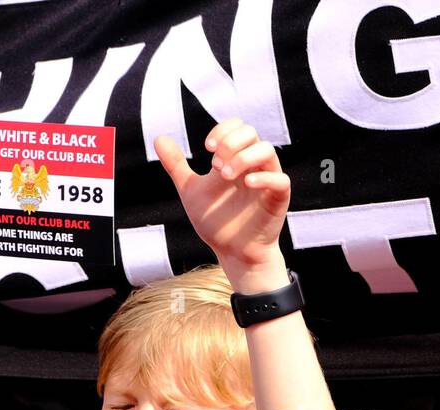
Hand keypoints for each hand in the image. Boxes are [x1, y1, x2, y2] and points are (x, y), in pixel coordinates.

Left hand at [154, 119, 290, 291]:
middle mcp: (253, 166)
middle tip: (214, 165)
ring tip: (223, 176)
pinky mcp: (278, 198)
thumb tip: (159, 138)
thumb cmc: (215, 222)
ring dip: (242, 157)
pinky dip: (263, 177)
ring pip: (266, 150)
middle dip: (230, 143)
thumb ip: (176, 165)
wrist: (231, 252)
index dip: (222, 130)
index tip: (207, 147)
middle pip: (251, 132)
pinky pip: (280, 179)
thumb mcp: (190, 190)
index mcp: (236, 159)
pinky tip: (245, 184)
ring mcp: (267, 181)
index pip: (237, 127)